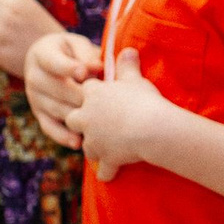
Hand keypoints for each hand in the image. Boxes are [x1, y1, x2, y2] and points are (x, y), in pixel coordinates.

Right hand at [23, 31, 102, 147]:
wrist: (47, 60)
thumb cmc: (71, 52)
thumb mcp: (77, 45)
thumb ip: (86, 55)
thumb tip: (98, 67)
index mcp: (42, 54)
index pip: (53, 62)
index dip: (68, 68)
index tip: (84, 73)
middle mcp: (34, 77)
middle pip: (58, 89)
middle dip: (81, 96)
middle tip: (104, 103)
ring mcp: (35, 98)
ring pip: (57, 109)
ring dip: (77, 116)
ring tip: (100, 124)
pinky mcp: (39, 114)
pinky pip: (50, 127)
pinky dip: (64, 136)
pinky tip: (79, 142)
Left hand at [65, 49, 171, 179]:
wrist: (151, 128)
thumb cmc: (143, 100)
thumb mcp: (136, 79)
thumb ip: (127, 65)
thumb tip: (127, 50)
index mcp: (93, 94)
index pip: (85, 89)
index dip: (92, 91)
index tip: (101, 93)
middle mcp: (87, 116)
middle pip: (73, 118)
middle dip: (80, 120)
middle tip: (94, 122)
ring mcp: (94, 139)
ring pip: (85, 144)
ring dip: (93, 146)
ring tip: (103, 147)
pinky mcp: (105, 157)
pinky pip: (103, 169)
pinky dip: (107, 172)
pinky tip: (109, 174)